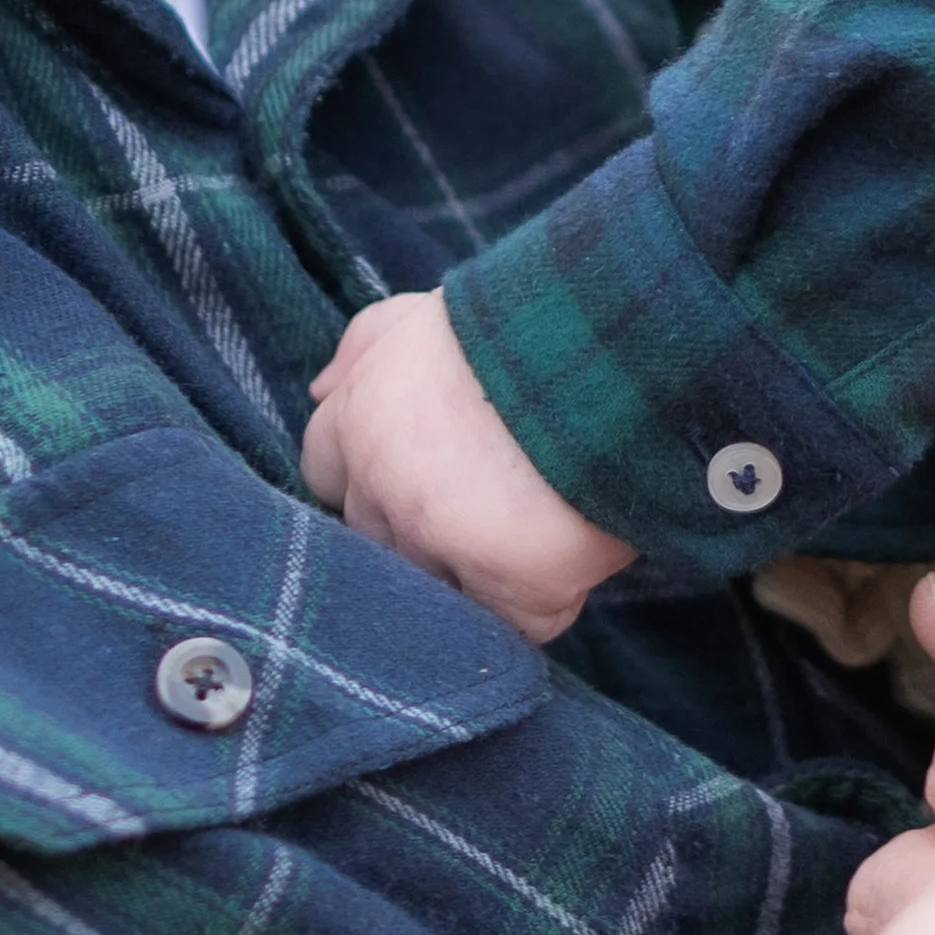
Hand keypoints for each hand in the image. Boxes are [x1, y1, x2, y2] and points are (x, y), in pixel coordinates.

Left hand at [302, 287, 633, 640]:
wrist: (613, 348)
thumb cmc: (527, 317)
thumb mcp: (431, 311)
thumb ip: (367, 343)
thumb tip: (321, 388)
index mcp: (361, 415)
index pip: (325, 472)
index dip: (370, 475)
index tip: (414, 469)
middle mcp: (384, 486)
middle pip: (378, 538)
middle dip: (419, 528)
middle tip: (480, 500)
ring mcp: (440, 543)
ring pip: (437, 587)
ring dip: (473, 570)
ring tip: (527, 527)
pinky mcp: (509, 589)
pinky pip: (512, 623)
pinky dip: (535, 603)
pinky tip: (563, 559)